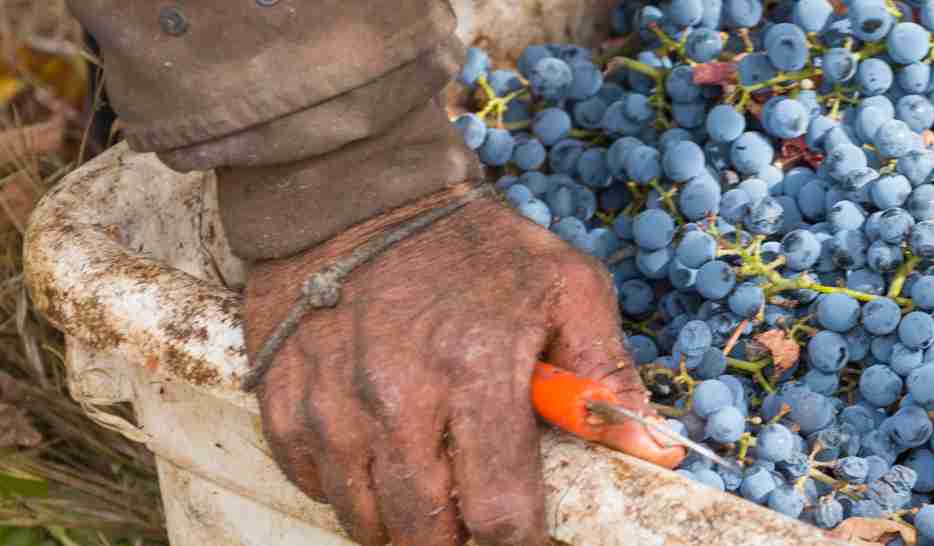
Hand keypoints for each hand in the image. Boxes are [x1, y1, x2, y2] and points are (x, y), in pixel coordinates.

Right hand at [242, 193, 663, 545]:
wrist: (354, 190)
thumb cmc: (470, 243)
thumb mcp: (565, 285)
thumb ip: (607, 370)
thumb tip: (650, 446)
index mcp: (476, 371)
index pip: (497, 512)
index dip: (517, 537)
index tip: (524, 528)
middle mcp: (397, 399)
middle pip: (426, 533)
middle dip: (458, 538)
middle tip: (473, 510)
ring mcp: (332, 406)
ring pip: (365, 520)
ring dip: (401, 520)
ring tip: (426, 483)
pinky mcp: (283, 403)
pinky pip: (314, 486)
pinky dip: (346, 486)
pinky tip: (375, 450)